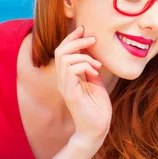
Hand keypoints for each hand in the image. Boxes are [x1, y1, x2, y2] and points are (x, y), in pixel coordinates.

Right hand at [55, 26, 111, 150]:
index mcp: (68, 77)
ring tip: (97, 64)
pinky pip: (71, 69)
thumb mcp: (96, 82)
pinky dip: (85, 65)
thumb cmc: (97, 108)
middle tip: (93, 39)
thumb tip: (92, 53)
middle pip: (60, 51)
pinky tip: (95, 72)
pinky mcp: (70, 93)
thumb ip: (91, 68)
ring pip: (64, 58)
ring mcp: (65, 86)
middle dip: (76, 41)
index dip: (71, 38)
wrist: (97, 129)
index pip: (63, 52)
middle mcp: (63, 80)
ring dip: (84, 55)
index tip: (84, 29)